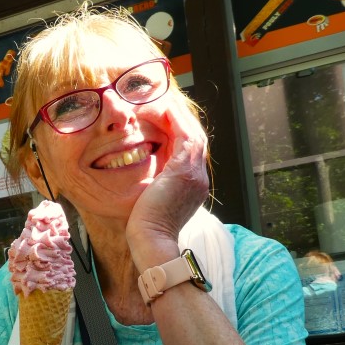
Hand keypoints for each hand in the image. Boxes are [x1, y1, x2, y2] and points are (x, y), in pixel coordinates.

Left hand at [127, 105, 210, 267]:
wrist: (151, 242)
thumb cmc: (145, 228)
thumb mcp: (153, 202)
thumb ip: (157, 185)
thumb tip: (148, 176)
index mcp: (193, 186)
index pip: (190, 150)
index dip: (177, 131)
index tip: (160, 120)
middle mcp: (199, 178)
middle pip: (195, 136)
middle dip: (178, 118)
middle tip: (160, 104)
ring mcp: (195, 174)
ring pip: (192, 131)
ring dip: (174, 114)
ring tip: (156, 102)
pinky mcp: (184, 171)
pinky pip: (183, 134)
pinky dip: (171, 119)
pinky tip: (156, 110)